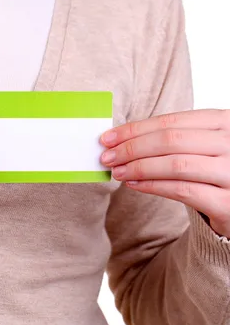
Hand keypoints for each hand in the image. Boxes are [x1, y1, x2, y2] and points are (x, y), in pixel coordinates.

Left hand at [100, 110, 229, 237]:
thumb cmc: (217, 169)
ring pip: (176, 165)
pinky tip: (134, 184)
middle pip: (170, 141)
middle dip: (132, 148)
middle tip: (107, 157)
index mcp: (225, 122)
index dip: (135, 130)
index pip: (171, 122)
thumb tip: (120, 139)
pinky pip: (182, 191)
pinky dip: (153, 186)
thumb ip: (172, 138)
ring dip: (139, 168)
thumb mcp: (203, 145)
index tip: (107, 138)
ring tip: (117, 172)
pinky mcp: (228, 203)